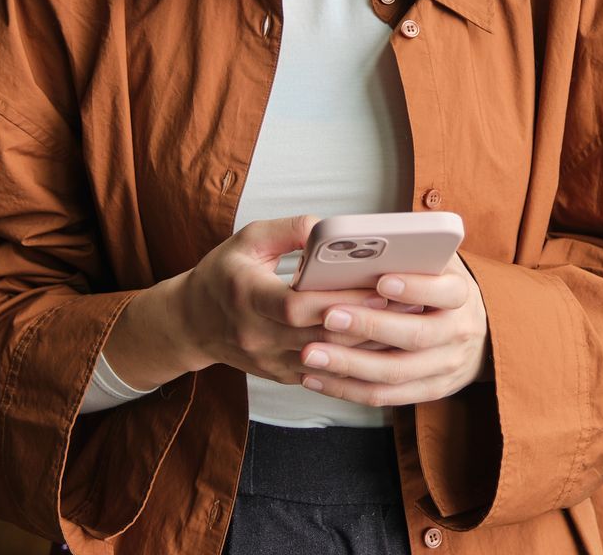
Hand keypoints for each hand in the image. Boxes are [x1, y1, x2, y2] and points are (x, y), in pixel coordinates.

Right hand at [173, 215, 395, 386]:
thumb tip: (330, 228)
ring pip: (328, 361)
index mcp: (245, 296)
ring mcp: (269, 361)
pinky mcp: (281, 375)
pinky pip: (324, 374)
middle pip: (319, 335)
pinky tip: (384, 346)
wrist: (192, 323)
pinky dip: (354, 361)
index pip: (294, 305)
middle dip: (366, 321)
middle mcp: (256, 335)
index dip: (337, 299)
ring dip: (368, 345)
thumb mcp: (248, 239)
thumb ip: (289, 230)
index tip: (377, 287)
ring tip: (407, 324)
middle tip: (409, 305)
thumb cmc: (224, 274)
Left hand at [292, 252, 490, 407]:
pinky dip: (347, 389)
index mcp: (461, 295)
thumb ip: (410, 252)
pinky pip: (384, 396)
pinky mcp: (427, 391)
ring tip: (310, 354)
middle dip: (369, 327)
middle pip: (415, 336)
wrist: (474, 333)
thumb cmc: (438, 286)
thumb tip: (364, 240)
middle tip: (328, 317)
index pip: (445, 292)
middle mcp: (458, 333)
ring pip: (394, 372)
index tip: (381, 281)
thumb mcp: (436, 262)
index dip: (414, 287)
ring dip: (348, 365)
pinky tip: (315, 377)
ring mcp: (444, 367)